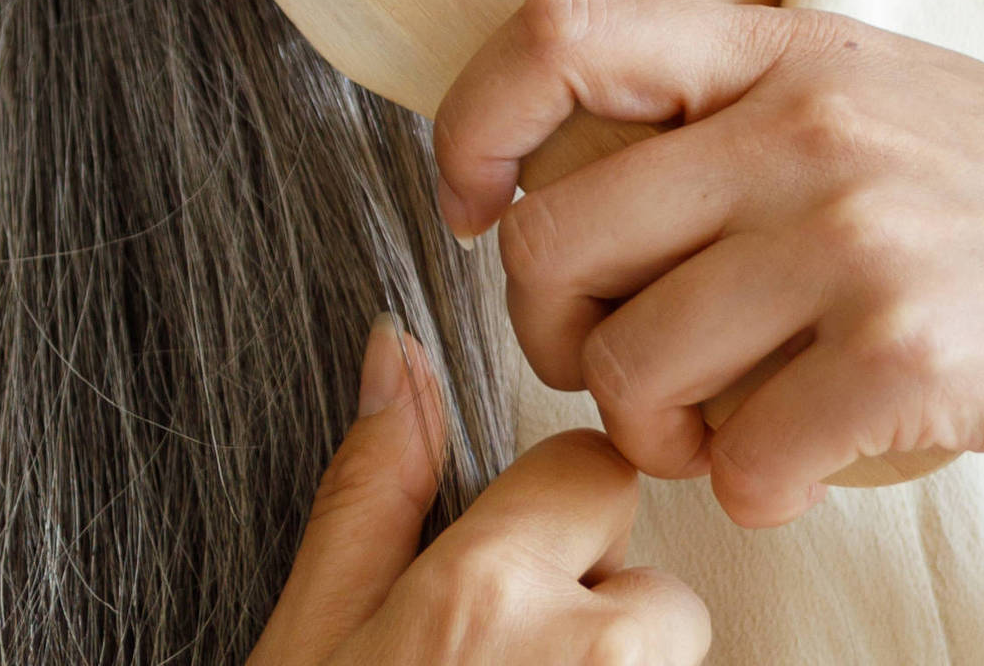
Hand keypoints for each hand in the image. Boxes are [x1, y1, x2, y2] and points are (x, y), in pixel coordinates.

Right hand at [247, 313, 708, 665]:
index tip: (503, 565)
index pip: (592, 470)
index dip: (548, 513)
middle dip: (596, 608)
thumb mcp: (312, 634)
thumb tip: (394, 348)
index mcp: (484, 593)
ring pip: (671, 655)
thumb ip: (369, 493)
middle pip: (654, 577)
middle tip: (509, 661)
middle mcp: (588, 656)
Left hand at [429, 0, 983, 547]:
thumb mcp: (876, 101)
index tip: (469, 204)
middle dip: (550, 332)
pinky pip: (742, 456)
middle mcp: (808, 124)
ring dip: (649, 432)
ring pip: (627, 360)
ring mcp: (858, 232)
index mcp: (785, 49)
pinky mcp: (911, 351)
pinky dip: (752, 492)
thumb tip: (553, 169)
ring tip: (719, 431)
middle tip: (612, 370)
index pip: (556, 33)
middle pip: (550, 233)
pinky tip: (800, 472)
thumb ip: (730, 115)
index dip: (471, 125)